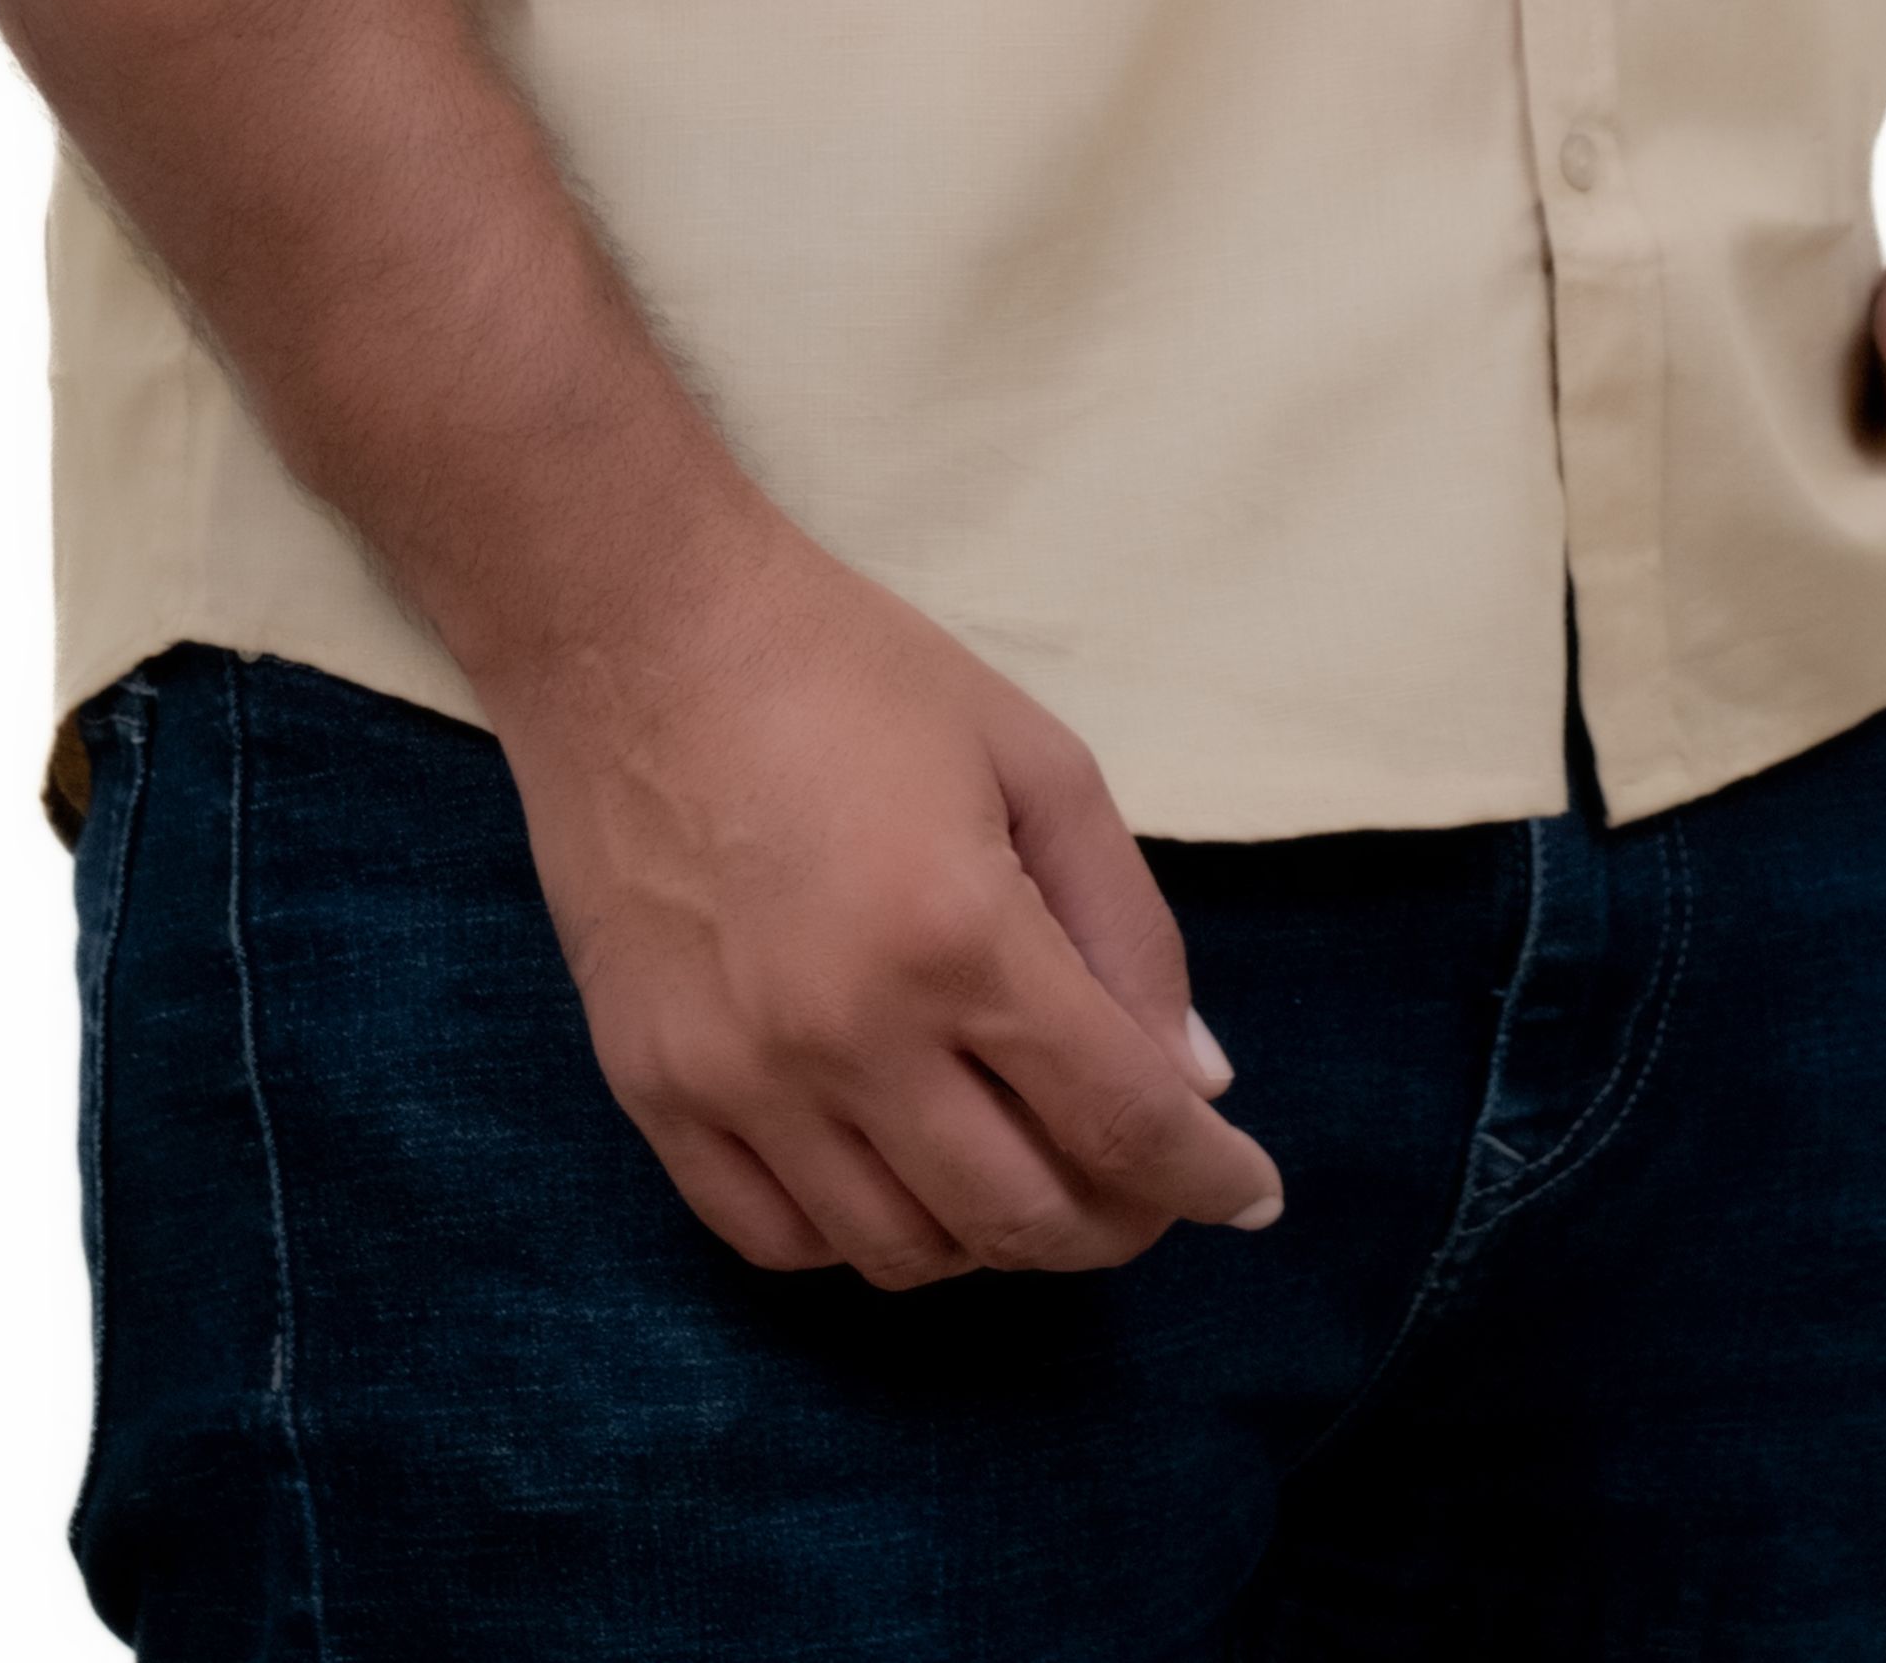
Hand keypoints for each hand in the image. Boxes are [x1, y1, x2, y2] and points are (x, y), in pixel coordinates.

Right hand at [491, 501, 1285, 1289]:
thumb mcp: (1033, 757)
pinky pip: (778, 1239)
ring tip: (1023, 1166)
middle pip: (1023, 1218)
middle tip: (1144, 1187)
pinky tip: (900, 1172)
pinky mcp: (654, 1090)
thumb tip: (1195, 1082)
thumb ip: (1126, 927)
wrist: (636, 633)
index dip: (1206, 1176)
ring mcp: (740, 1078)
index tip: (1249, 1193)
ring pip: (903, 1252)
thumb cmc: (850, 672)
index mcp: (961, 934)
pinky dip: (863, 1236)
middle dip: (1117, 1224)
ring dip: (992, 1237)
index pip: (1121, 1120)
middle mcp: (850, 1034)